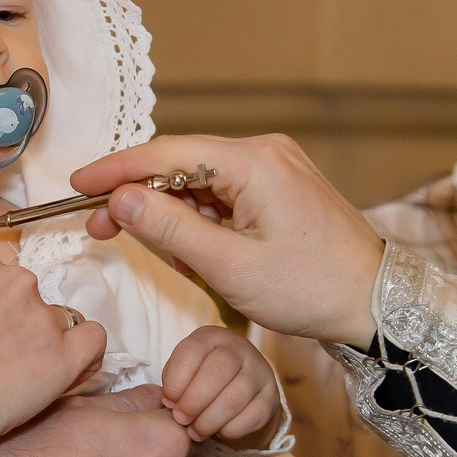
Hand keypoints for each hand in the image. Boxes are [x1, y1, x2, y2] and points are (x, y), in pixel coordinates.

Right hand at [0, 250, 105, 441]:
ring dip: (45, 344)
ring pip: (59, 322)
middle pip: (31, 298)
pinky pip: (94, 340)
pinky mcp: (62, 355)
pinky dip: (87, 356)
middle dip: (20, 326)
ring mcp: (41, 316)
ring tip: (21, 379)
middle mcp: (15, 280)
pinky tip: (69, 374)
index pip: (3, 279)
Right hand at [72, 135, 384, 347]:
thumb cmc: (313, 289)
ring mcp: (276, 168)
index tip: (78, 188)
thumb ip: (169, 229)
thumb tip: (120, 199)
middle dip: (140, 199)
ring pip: (201, 183)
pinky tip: (203, 257)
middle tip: (101, 230)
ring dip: (176, 218)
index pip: (166, 154)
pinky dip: (204, 223)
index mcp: (255, 162)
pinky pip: (226, 195)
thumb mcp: (230, 267)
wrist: (378, 304)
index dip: (116, 170)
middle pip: (181, 165)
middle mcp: (266, 152)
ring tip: (176, 263)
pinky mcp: (282, 188)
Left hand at [161, 325, 281, 443]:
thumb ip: (173, 381)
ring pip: (235, 398)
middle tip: (182, 420)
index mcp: (212, 337)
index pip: (192, 352)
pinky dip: (231, 429)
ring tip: (196, 431)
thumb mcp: (184, 369)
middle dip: (194, 402)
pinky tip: (219, 431)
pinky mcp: (271, 395)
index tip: (168, 401)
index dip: (176, 381)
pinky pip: (252, 416)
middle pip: (217, 373)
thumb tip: (171, 402)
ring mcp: (259, 371)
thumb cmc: (200, 376)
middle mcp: (239, 349)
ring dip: (210, 421)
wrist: (237, 382)